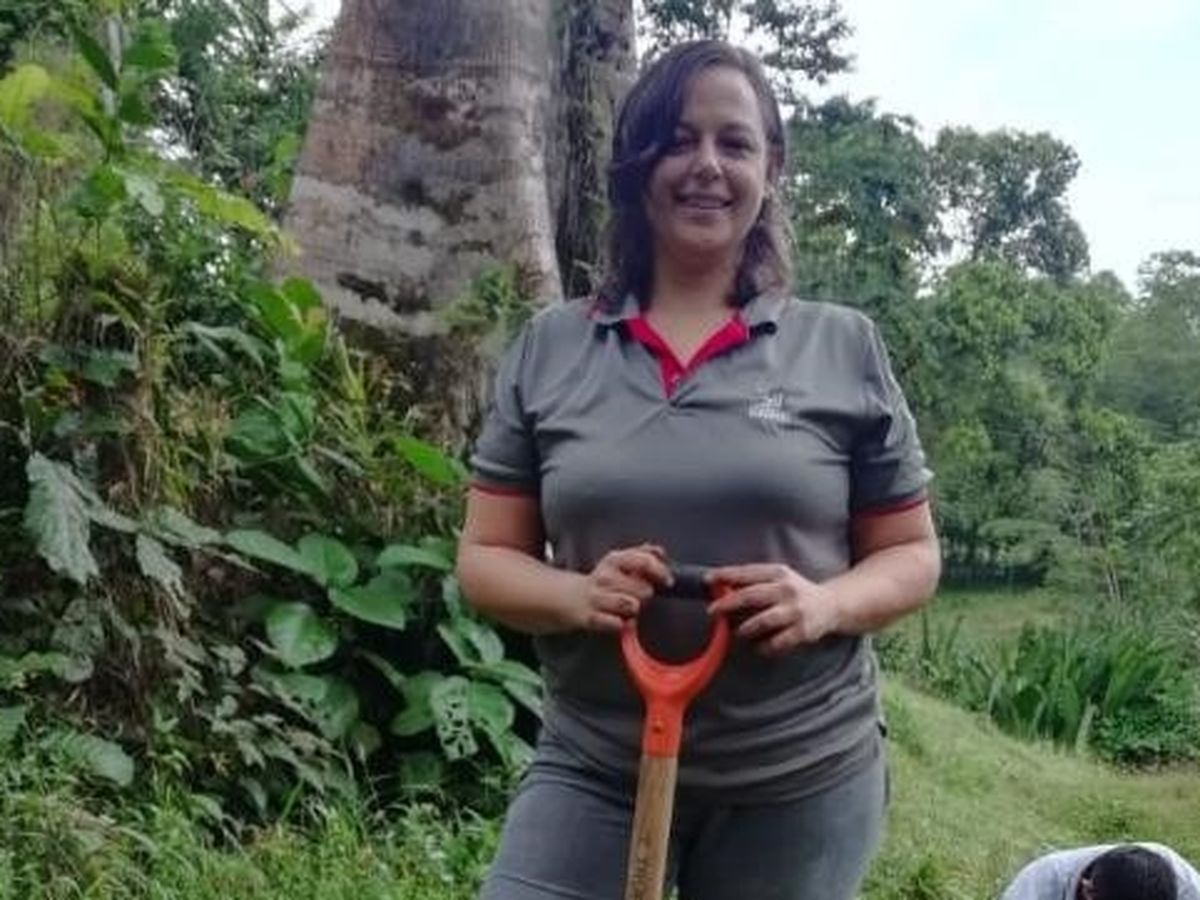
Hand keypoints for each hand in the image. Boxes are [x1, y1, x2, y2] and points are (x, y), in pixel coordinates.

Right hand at [568, 543, 671, 633]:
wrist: (572, 597)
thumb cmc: (605, 580)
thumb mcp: (620, 561)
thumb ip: (643, 554)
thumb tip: (661, 552)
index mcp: (614, 559)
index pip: (645, 561)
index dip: (661, 572)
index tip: (668, 581)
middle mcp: (605, 576)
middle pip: (644, 589)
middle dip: (646, 594)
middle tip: (638, 595)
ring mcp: (597, 597)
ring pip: (632, 606)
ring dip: (634, 609)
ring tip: (628, 606)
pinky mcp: (592, 618)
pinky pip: (619, 624)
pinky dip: (622, 624)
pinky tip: (618, 618)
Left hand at [706, 563, 840, 655]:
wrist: (831, 605)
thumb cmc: (796, 592)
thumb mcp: (778, 578)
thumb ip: (754, 581)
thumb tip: (720, 587)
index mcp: (779, 573)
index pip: (747, 572)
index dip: (726, 575)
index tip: (707, 579)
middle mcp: (787, 590)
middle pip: (751, 596)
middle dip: (728, 603)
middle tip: (712, 610)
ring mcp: (795, 611)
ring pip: (763, 621)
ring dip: (745, 628)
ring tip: (737, 632)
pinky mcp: (802, 631)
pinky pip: (777, 642)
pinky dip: (763, 646)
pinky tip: (758, 646)